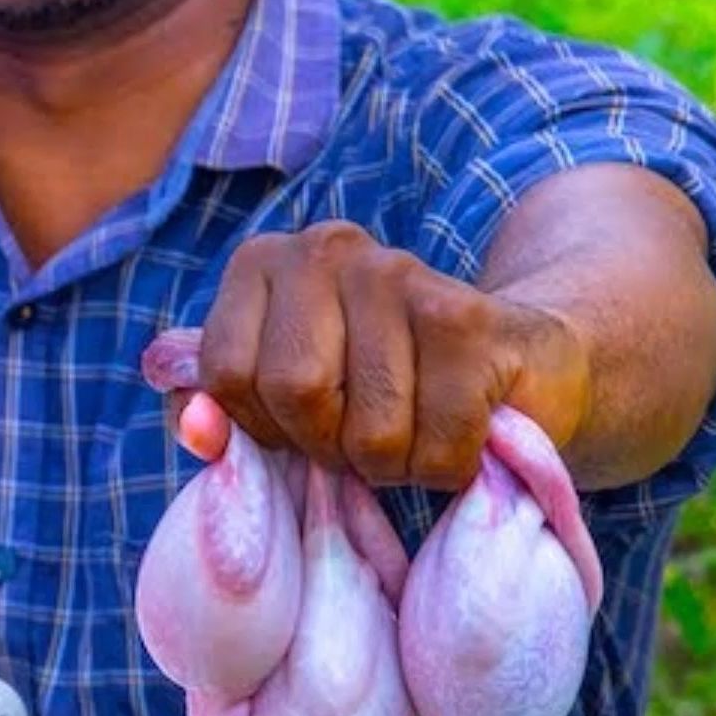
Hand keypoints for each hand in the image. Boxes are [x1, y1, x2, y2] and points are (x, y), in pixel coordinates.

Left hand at [186, 220, 590, 489]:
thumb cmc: (371, 389)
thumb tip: (198, 432)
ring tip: (411, 430)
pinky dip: (445, 466)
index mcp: (262, 261)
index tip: (299, 420)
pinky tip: (459, 432)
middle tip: (360, 432)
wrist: (517, 362)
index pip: (224, 375)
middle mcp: (325, 249)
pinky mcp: (471, 317)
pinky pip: (437, 443)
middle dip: (327, 444)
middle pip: (294, 392)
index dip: (260, 426)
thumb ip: (213, 412)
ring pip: (369, 429)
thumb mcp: (273, 400)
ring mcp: (400, 273)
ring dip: (391, 463)